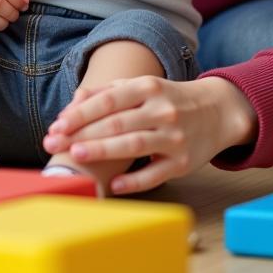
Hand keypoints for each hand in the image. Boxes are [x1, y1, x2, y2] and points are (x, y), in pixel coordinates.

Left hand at [42, 75, 258, 193]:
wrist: (218, 112)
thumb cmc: (167, 99)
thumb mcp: (141, 87)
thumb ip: (106, 93)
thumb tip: (70, 106)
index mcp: (148, 88)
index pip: (108, 101)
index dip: (80, 113)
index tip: (57, 124)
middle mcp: (162, 111)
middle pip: (116, 123)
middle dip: (82, 134)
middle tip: (54, 143)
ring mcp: (175, 138)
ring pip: (133, 145)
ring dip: (102, 151)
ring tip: (76, 156)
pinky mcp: (184, 163)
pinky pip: (156, 173)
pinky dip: (134, 181)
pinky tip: (113, 185)